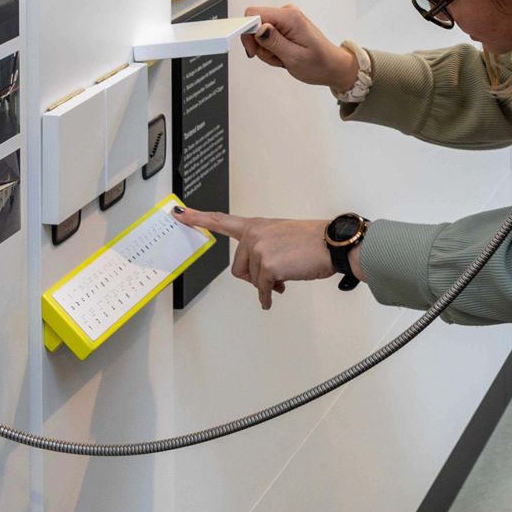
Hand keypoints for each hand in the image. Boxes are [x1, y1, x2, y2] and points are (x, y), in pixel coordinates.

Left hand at [175, 208, 349, 309]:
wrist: (332, 244)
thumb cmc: (313, 242)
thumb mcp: (281, 236)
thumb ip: (263, 248)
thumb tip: (260, 275)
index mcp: (256, 225)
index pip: (221, 220)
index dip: (197, 218)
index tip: (179, 213)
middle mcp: (253, 233)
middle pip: (238, 267)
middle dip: (254, 277)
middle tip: (273, 278)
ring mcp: (259, 248)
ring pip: (251, 279)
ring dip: (266, 285)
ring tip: (284, 278)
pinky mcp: (267, 265)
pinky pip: (262, 289)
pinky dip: (268, 296)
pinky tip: (274, 298)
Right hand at [239, 4, 358, 96]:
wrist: (333, 66)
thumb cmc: (319, 64)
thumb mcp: (294, 58)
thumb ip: (274, 42)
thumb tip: (258, 28)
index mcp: (289, 17)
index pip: (253, 14)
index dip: (248, 33)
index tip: (254, 50)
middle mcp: (287, 13)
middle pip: (254, 25)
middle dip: (260, 46)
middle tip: (277, 57)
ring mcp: (286, 19)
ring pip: (259, 33)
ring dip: (267, 50)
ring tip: (284, 58)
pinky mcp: (285, 26)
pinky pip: (267, 37)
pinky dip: (272, 50)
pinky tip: (284, 55)